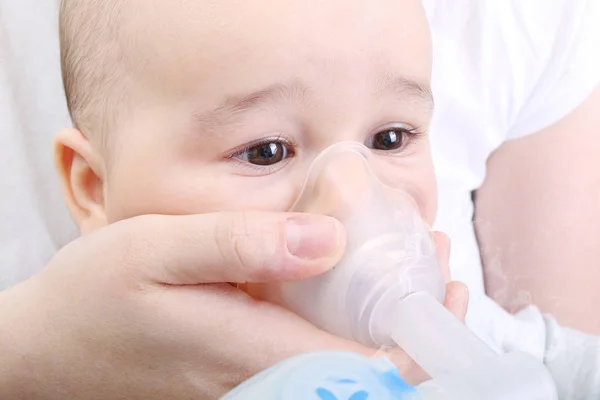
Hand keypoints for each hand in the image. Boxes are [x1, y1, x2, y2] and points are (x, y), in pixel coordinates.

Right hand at [0, 213, 465, 399]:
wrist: (54, 344)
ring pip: (343, 367)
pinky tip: (355, 282)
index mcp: (251, 352)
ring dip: (390, 321)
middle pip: (364, 374)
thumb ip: (241, 245)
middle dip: (417, 325)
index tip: (447, 290)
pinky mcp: (240, 373)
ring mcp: (251, 382)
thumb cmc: (98, 294)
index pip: (364, 372)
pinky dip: (350, 322)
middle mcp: (261, 380)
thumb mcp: (158, 249)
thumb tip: (329, 237)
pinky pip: (314, 357)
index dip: (420, 339)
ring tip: (419, 265)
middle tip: (441, 265)